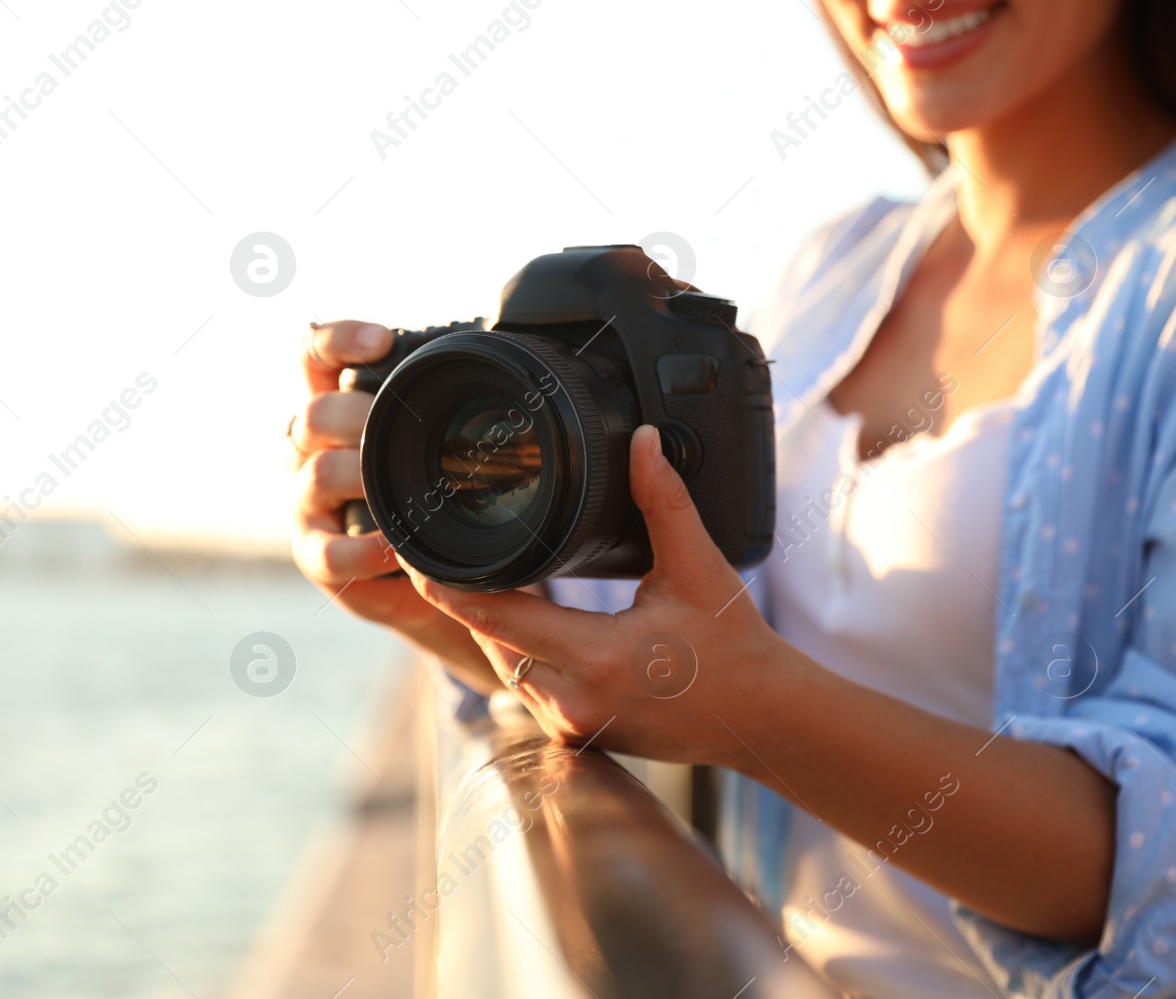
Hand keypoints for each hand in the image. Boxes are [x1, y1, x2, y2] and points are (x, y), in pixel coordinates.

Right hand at [289, 319, 500, 693]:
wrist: (420, 577)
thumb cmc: (429, 494)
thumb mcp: (439, 441)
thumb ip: (448, 402)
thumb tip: (511, 358)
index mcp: (338, 404)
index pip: (317, 355)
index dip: (340, 339)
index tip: (382, 341)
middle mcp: (311, 448)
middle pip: (314, 414)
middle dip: (359, 416)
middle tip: (402, 424)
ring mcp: (307, 502)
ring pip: (318, 475)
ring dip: (364, 479)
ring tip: (407, 487)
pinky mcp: (314, 556)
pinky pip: (327, 551)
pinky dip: (362, 550)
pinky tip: (393, 548)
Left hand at [402, 424, 794, 763]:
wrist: (762, 720)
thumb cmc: (733, 647)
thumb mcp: (699, 568)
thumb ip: (663, 502)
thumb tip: (642, 441)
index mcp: (597, 658)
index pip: (493, 614)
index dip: (444, 582)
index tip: (413, 550)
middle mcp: (572, 700)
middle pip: (487, 636)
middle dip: (466, 593)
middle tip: (438, 544)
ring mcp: (570, 723)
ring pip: (502, 662)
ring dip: (492, 621)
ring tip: (479, 571)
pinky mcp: (574, 733)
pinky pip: (525, 683)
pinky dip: (517, 647)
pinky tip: (520, 614)